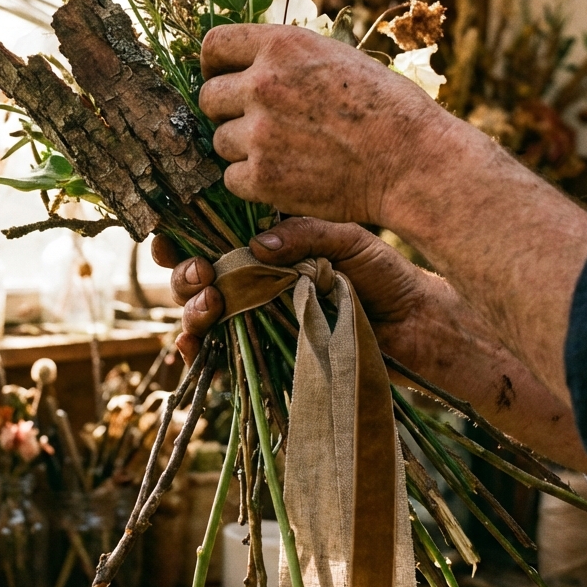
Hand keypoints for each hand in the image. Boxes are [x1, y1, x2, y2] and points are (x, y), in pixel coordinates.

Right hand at [151, 217, 425, 362]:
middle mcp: (253, 278)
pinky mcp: (262, 352)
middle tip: (203, 275)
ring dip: (190, 308)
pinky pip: (217, 353)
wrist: (414, 326)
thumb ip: (306, 233)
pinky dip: (195, 351)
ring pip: (198, 311)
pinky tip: (191, 347)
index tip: (173, 234)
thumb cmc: (385, 274)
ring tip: (212, 305)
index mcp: (267, 243)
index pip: (210, 234)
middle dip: (184, 273)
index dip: (182, 233)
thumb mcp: (350, 239)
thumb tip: (257, 243)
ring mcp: (255, 316)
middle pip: (194, 274)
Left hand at [198, 24, 442, 224]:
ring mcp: (260, 131)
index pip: (214, 45)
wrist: (411, 159)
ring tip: (285, 152)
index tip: (221, 78)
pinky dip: (252, 182)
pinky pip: (231, 178)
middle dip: (228, 112)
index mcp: (281, 45)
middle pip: (209, 97)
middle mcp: (264, 83)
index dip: (213, 65)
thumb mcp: (334, 56)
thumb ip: (285, 58)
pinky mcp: (263, 176)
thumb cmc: (384, 107)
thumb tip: (246, 63)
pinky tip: (285, 177)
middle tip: (260, 125)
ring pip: (220, 141)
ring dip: (243, 149)